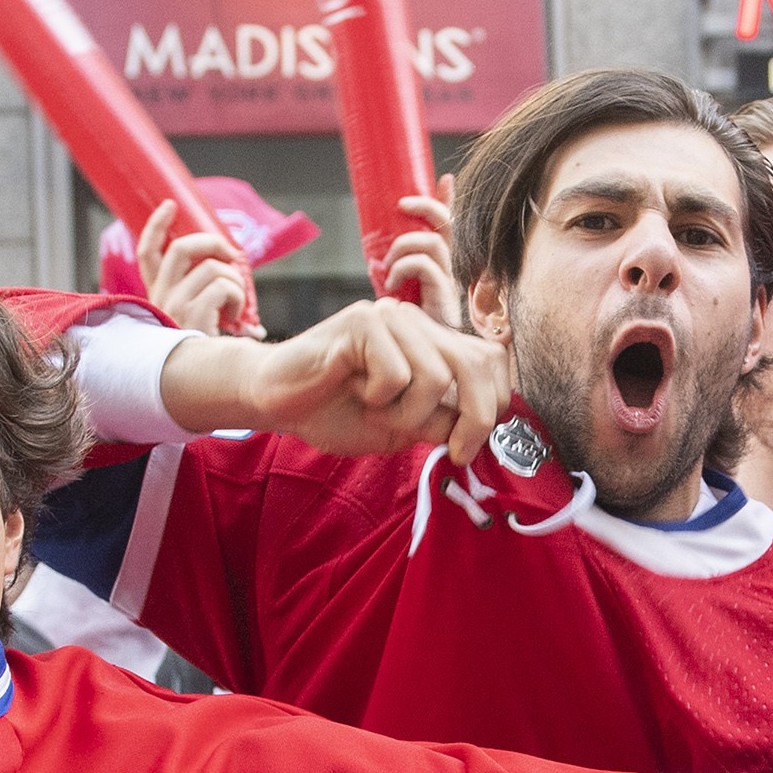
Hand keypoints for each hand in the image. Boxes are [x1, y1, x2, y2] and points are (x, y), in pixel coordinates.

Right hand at [138, 200, 260, 339]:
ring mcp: (175, 306)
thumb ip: (207, 288)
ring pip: (213, 269)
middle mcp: (161, 297)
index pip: (147, 253)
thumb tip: (235, 264)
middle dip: (213, 242)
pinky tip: (238, 319)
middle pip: (183, 248)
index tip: (170, 205)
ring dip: (236, 283)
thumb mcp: (198, 313)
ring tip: (238, 306)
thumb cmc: (206, 346)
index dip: (156, 226)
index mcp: (159, 294)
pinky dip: (238, 298)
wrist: (204, 380)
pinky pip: (223, 288)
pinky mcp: (192, 316)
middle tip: (233, 254)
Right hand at [226, 297, 509, 469]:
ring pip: (436, 377)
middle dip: (474, 420)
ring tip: (377, 411)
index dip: (495, 403)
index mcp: (432, 342)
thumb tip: (482, 427)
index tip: (469, 446)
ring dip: (408, 414)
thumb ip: (442, 421)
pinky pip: (396, 374)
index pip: (491, 359)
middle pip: (476, 365)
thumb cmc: (336, 412)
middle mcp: (418, 323)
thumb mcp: (402, 428)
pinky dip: (379, 399)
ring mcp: (391, 317)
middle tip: (456, 455)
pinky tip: (355, 392)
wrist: (277, 401)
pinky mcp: (363, 322)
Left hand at [379, 187, 463, 329]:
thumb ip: (389, 271)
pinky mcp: (444, 300)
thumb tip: (373, 256)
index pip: (446, 226)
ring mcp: (447, 285)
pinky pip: (427, 268)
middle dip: (426, 207)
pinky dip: (404, 268)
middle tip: (401, 206)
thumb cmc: (398, 329)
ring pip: (434, 244)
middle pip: (446, 226)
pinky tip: (390, 283)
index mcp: (436, 265)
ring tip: (387, 264)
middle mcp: (446, 271)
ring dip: (404, 246)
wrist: (408, 363)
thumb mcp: (392, 289)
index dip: (447, 201)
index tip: (445, 179)